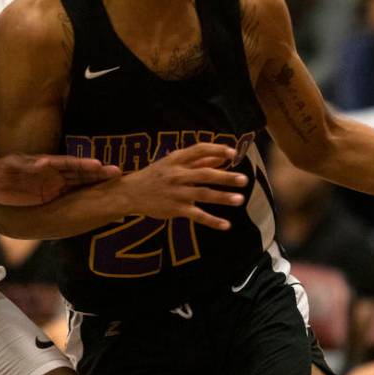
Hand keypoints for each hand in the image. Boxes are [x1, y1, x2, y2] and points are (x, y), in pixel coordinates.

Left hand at [0, 153, 120, 205]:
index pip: (69, 164)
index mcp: (47, 164)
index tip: (100, 166)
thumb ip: (27, 165)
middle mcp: (54, 174)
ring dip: (94, 184)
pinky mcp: (50, 196)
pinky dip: (83, 196)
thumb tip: (43, 164)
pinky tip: (96, 199)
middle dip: (97, 173)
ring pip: (79, 184)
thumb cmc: (1, 169)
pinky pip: (70, 196)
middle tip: (116, 173)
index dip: (84, 165)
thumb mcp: (12, 164)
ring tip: (112, 183)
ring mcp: (54, 185)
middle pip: (80, 173)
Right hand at [122, 143, 248, 230]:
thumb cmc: (156, 176)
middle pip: (204, 174)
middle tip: (243, 179)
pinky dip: (211, 220)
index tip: (233, 152)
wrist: (130, 194)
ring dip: (222, 197)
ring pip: (202, 194)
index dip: (217, 150)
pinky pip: (196, 215)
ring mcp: (176, 193)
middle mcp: (177, 175)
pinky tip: (226, 225)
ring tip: (239, 199)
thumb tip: (223, 157)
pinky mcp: (175, 209)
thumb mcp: (173, 163)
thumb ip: (198, 160)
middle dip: (225, 177)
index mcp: (176, 159)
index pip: (199, 150)